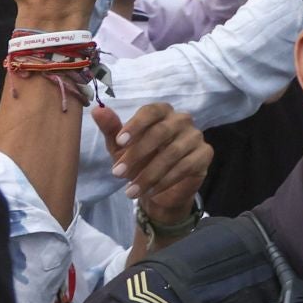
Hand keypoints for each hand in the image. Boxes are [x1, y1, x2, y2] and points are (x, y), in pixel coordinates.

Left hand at [93, 103, 210, 220]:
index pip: (151, 111)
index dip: (136, 125)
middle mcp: (182, 120)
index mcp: (162, 112)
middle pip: (162, 131)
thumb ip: (112, 129)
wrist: (160, 188)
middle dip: (137, 154)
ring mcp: (196, 136)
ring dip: (149, 174)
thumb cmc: (140, 160)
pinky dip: (165, 181)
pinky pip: (185, 166)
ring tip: (131, 191)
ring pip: (172, 153)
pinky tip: (151, 192)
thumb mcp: (121, 148)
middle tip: (118, 173)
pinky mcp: (205, 154)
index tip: (120, 142)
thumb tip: (97, 110)